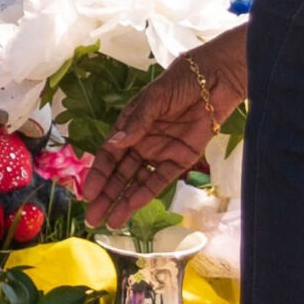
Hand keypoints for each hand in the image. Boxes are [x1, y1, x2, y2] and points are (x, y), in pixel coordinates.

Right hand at [84, 30, 244, 229]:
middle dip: (106, 196)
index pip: (108, 155)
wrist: (215, 81)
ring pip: (137, 182)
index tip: (88, 194)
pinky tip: (133, 206)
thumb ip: (137, 122)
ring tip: (111, 222)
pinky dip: (147, 193)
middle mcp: (141, 143)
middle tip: (92, 218)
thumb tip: (113, 144)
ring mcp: (160, 153)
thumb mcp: (154, 98)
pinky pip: (161, 180)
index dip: (98, 175)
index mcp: (129, 126)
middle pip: (120, 174)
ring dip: (124, 201)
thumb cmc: (180, 82)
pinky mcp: (181, 159)